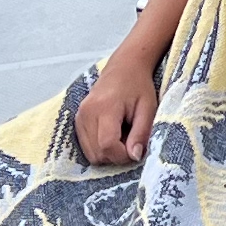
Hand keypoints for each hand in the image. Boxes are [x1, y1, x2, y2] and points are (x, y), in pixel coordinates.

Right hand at [75, 45, 158, 163]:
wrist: (124, 68)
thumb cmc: (139, 86)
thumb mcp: (148, 109)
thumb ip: (141, 133)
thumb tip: (134, 157)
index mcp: (104, 107)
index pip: (107, 145)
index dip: (122, 156)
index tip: (136, 149)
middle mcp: (87, 113)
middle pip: (97, 154)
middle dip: (116, 156)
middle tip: (131, 141)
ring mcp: (79, 117)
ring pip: (91, 154)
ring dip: (108, 153)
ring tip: (122, 136)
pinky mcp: (77, 121)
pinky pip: (87, 147)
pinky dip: (100, 148)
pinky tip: (112, 134)